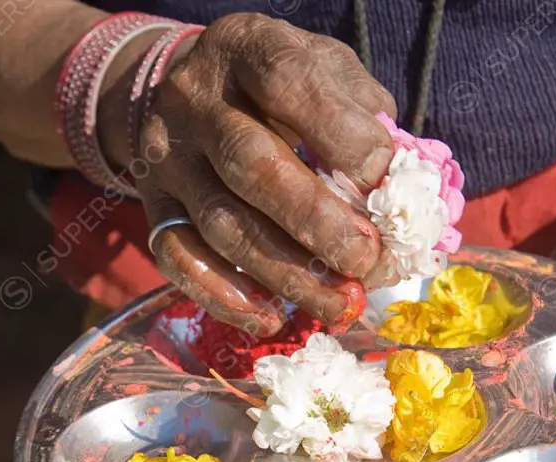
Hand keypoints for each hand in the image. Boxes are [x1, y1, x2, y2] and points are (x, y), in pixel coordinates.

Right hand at [115, 13, 396, 336]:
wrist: (187, 90)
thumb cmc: (281, 88)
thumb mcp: (326, 71)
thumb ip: (365, 115)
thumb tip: (400, 186)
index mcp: (247, 49)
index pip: (288, 83)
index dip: (341, 135)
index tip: (386, 178)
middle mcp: (196, 100)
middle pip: (252, 166)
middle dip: (316, 222)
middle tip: (365, 261)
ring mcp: (168, 157)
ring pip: (222, 224)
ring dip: (286, 274)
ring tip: (338, 304)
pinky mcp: (154, 205)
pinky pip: (178, 258)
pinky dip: (225, 296)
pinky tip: (272, 318)